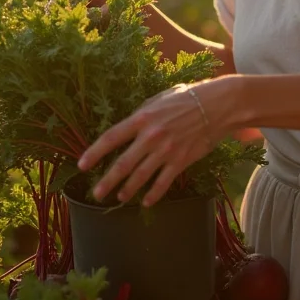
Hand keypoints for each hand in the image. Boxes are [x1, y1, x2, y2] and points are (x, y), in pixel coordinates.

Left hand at [77, 78, 236, 207]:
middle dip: (107, 181)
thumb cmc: (187, 97)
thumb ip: (142, 113)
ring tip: (119, 198)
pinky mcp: (181, 161)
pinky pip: (163, 182)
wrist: (217, 105)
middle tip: (96, 193)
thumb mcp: (159, 98)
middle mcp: (151, 136)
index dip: (94, 152)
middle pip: (123, 163)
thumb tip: (129, 126)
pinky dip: (153, 194)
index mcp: (142, 117)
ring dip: (127, 189)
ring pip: (141, 176)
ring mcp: (166, 150)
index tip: (82, 165)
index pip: (111, 137)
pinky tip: (145, 201)